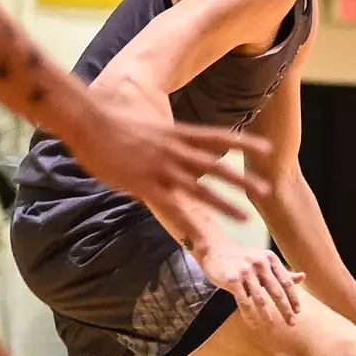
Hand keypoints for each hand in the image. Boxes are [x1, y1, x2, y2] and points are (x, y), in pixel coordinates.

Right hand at [62, 75, 271, 223]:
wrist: (88, 121)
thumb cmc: (111, 122)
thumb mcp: (146, 128)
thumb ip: (161, 143)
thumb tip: (166, 152)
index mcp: (177, 134)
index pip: (218, 137)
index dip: (244, 143)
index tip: (266, 148)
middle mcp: (176, 151)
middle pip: (218, 166)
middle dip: (244, 179)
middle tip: (267, 190)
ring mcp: (162, 168)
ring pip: (202, 189)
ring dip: (226, 204)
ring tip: (246, 217)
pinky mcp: (146, 184)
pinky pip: (173, 207)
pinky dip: (190, 221)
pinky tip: (203, 234)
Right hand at [192, 240, 304, 326]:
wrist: (214, 248)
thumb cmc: (242, 257)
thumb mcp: (264, 260)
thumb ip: (282, 271)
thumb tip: (303, 277)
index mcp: (271, 259)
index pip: (286, 282)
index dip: (293, 298)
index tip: (298, 311)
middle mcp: (260, 264)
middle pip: (277, 291)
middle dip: (285, 309)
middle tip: (292, 322)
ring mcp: (246, 271)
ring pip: (260, 299)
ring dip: (267, 316)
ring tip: (272, 328)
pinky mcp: (232, 279)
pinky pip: (243, 301)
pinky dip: (249, 315)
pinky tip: (253, 325)